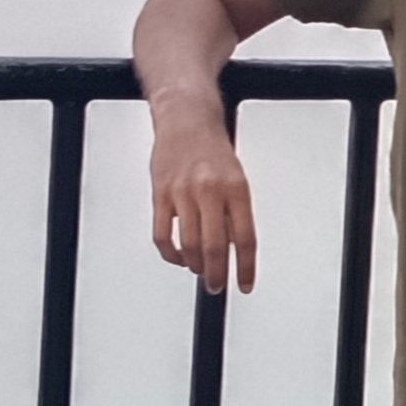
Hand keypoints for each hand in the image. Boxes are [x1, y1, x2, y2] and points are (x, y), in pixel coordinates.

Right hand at [151, 105, 256, 294]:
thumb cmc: (213, 151)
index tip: (244, 285)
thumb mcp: (237, 179)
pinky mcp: (160, 194)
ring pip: (189, 245)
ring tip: (200, 271)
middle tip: (217, 286)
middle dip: (217, 275)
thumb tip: (234, 250)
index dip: (245, 268)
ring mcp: (183, 193)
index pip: (244, 239)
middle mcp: (210, 190)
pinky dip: (171, 254)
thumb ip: (236, 213)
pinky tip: (179, 257)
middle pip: (215, 247)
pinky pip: (163, 235)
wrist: (186, 120)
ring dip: (195, 266)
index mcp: (236, 189)